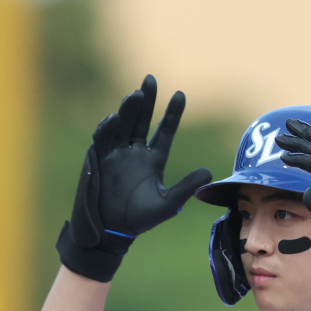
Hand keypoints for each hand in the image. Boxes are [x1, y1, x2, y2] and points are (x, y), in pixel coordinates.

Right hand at [57, 75, 211, 281]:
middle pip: (142, 119)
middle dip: (147, 100)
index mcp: (153, 159)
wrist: (112, 230)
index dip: (172, 114)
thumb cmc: (140, 219)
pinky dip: (108, 128)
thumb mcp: (167, 204)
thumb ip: (185, 187)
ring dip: (129, 109)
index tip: (180, 95)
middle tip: (151, 79)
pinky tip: (115, 118)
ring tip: (136, 94)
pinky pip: (104, 138)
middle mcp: (135, 152)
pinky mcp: (100, 158)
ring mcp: (117, 153)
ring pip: (124, 124)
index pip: (165, 131)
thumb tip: (209, 173)